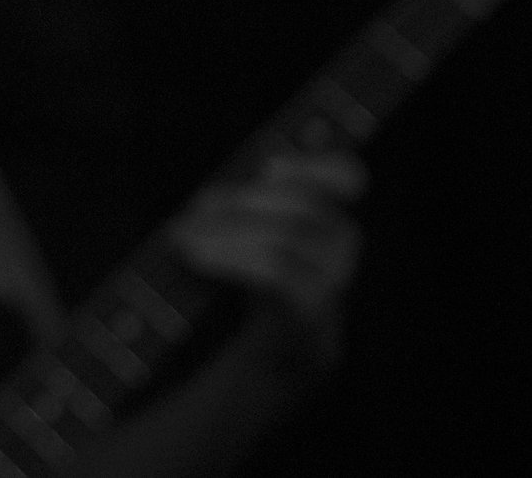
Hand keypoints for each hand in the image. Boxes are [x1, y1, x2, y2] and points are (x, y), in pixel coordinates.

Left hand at [169, 151, 365, 387]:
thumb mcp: (249, 239)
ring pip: (289, 239)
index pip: (348, 178)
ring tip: (183, 237)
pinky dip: (232, 259)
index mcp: (328, 226)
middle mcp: (340, 257)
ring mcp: (332, 292)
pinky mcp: (311, 321)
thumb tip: (234, 183)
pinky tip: (197, 257)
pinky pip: (278, 277)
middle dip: (243, 201)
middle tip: (195, 210)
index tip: (268, 165)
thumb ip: (247, 205)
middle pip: (305, 208)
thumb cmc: (251, 292)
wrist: (265, 369)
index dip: (315, 162)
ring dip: (228, 230)